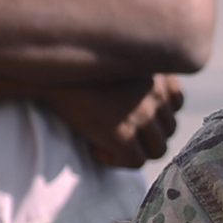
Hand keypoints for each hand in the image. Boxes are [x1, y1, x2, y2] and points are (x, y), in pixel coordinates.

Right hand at [40, 75, 184, 167]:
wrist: (46, 70)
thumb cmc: (75, 66)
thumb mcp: (116, 60)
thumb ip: (138, 76)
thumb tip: (145, 110)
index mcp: (157, 70)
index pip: (176, 103)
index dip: (156, 115)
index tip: (133, 117)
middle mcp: (155, 92)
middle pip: (168, 129)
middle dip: (145, 136)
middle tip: (117, 135)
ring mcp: (141, 113)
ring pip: (156, 150)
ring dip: (134, 151)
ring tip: (107, 143)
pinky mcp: (121, 133)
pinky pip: (134, 162)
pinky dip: (116, 161)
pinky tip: (95, 149)